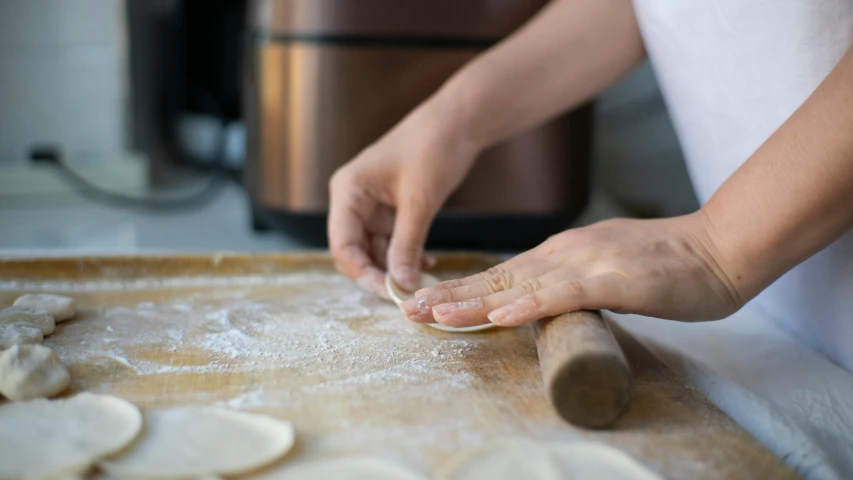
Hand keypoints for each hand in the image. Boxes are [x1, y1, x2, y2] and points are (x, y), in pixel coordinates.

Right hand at [328, 102, 479, 297]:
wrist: (458, 122)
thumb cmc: (433, 148)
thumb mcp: (419, 201)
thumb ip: (406, 244)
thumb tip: (400, 284)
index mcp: (348, 191)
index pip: (342, 245)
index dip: (362, 273)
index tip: (389, 292)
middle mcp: (353, 201)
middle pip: (355, 252)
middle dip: (379, 274)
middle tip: (406, 294)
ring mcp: (372, 207)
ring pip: (375, 251)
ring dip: (396, 268)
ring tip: (422, 281)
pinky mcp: (392, 210)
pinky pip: (392, 242)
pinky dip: (407, 256)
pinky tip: (427, 263)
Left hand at [401, 213, 743, 325]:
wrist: (720, 248)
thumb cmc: (669, 265)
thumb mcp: (607, 272)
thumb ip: (574, 284)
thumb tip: (545, 301)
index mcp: (563, 254)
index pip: (502, 276)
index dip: (462, 291)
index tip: (426, 304)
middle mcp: (565, 255)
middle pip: (498, 279)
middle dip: (451, 296)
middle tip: (407, 310)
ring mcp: (587, 264)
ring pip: (519, 285)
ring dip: (474, 302)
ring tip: (433, 314)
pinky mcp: (614, 278)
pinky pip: (565, 293)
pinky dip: (531, 304)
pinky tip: (500, 316)